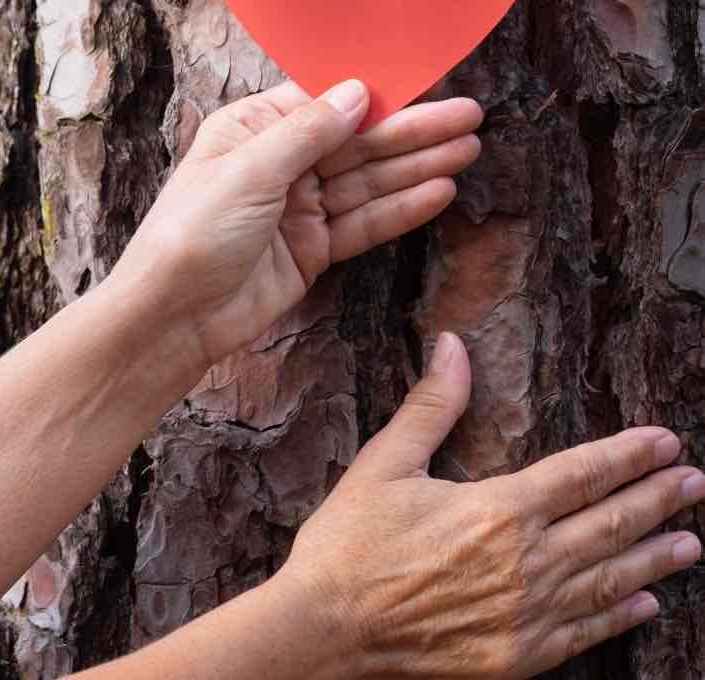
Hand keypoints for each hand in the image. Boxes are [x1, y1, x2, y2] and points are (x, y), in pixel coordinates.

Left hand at [103, 79, 481, 370]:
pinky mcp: (311, 249)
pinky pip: (363, 222)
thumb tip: (355, 90)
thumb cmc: (192, 233)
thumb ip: (306, 133)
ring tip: (469, 148)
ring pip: (366, 181)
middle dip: (411, 130)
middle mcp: (277, 165)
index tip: (428, 80)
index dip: (376, 94)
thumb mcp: (248, 172)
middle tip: (470, 115)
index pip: (324, 102)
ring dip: (416, 166)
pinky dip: (401, 209)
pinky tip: (439, 191)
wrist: (173, 316)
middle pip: (355, 142)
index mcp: (251, 130)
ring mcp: (296, 208)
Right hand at [280, 333, 702, 677]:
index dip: (629, 455)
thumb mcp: (383, 464)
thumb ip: (430, 407)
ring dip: (656, 558)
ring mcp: (528, 614)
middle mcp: (527, 561)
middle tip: (694, 482)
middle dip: (658, 500)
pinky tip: (645, 603)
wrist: (327, 628)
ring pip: (611, 580)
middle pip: (611, 524)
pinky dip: (622, 615)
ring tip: (691, 542)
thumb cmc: (349, 544)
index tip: (665, 441)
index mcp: (498, 509)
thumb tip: (453, 347)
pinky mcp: (518, 656)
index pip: (582, 474)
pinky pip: (586, 632)